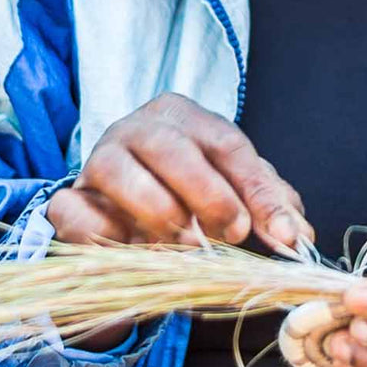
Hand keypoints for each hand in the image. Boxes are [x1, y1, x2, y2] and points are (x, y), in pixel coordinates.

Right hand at [48, 92, 311, 249]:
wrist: (120, 219)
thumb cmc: (183, 196)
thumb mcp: (229, 192)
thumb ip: (263, 203)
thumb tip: (298, 232)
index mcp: (181, 116)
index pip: (226, 143)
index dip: (258, 189)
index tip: (284, 233)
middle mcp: (135, 128)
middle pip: (170, 147)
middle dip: (208, 193)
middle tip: (233, 232)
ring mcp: (97, 160)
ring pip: (118, 170)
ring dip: (157, 211)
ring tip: (185, 244)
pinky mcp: (68, 199)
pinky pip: (76, 210)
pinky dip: (105, 233)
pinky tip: (132, 250)